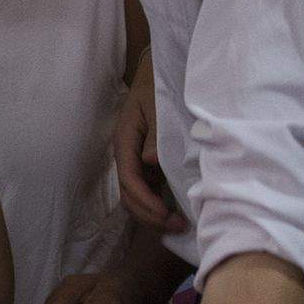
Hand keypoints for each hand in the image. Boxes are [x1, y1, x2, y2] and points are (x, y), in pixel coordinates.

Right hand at [114, 62, 186, 232]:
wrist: (157, 76)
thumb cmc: (157, 87)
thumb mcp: (156, 105)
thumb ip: (155, 132)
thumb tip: (150, 161)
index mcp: (125, 142)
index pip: (129, 180)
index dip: (145, 201)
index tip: (167, 215)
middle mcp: (128, 156)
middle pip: (129, 196)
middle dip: (150, 215)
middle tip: (178, 226)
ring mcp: (137, 161)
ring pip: (137, 197)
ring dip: (154, 215)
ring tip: (179, 225)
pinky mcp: (148, 164)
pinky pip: (149, 190)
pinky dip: (159, 205)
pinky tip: (177, 212)